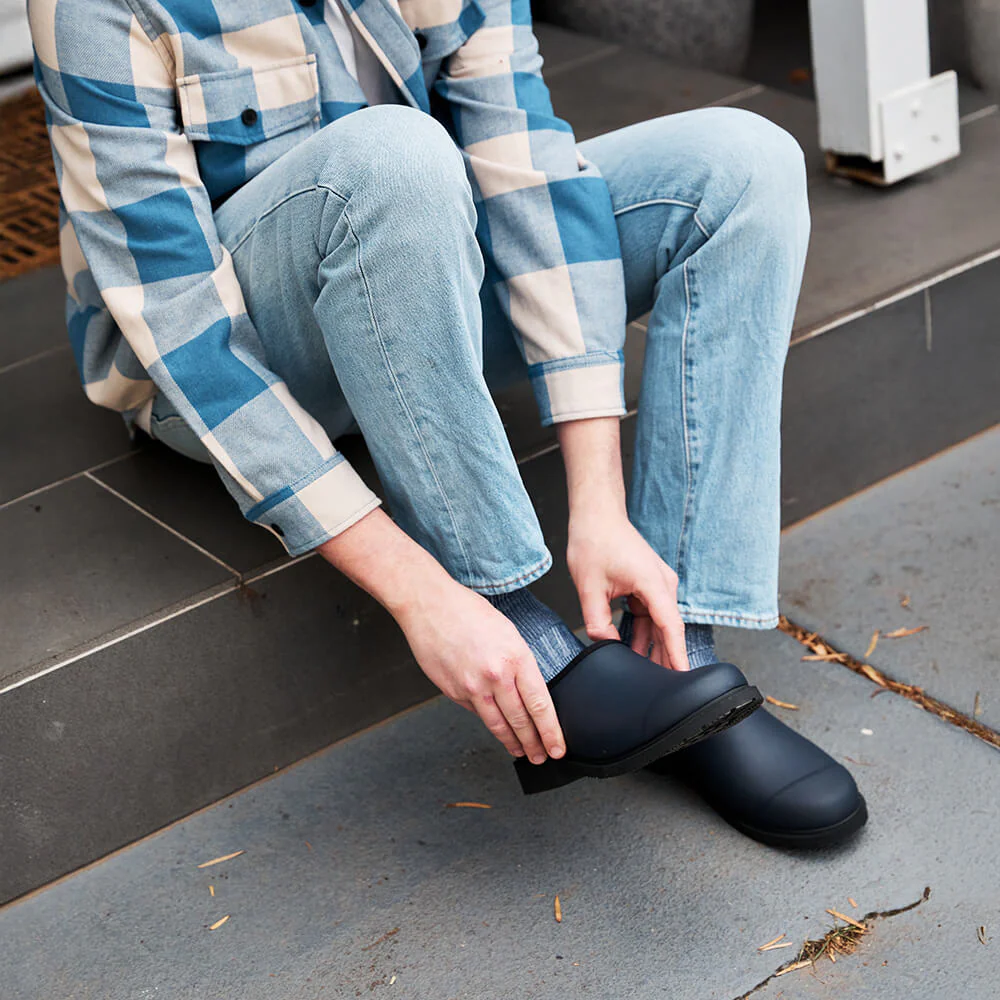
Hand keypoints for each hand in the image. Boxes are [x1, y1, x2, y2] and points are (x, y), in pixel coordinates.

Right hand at [395, 577, 565, 763]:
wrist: (430, 606)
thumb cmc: (468, 611)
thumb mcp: (508, 632)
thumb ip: (519, 664)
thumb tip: (527, 692)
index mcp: (515, 658)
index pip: (540, 705)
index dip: (550, 731)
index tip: (557, 746)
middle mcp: (495, 676)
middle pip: (520, 721)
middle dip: (534, 743)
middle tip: (542, 756)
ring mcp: (472, 687)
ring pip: (497, 724)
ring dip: (512, 742)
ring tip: (522, 752)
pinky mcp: (453, 692)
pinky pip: (475, 712)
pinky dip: (489, 721)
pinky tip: (496, 726)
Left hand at [567, 512, 689, 670]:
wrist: (597, 514)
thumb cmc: (594, 541)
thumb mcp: (589, 586)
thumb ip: (597, 620)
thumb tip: (605, 645)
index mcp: (653, 582)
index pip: (670, 626)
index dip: (677, 654)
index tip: (684, 677)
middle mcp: (662, 583)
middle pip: (668, 629)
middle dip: (666, 658)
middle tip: (663, 690)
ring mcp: (658, 584)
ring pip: (659, 624)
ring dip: (653, 647)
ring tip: (648, 676)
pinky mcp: (649, 585)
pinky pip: (650, 615)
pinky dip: (644, 633)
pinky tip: (635, 651)